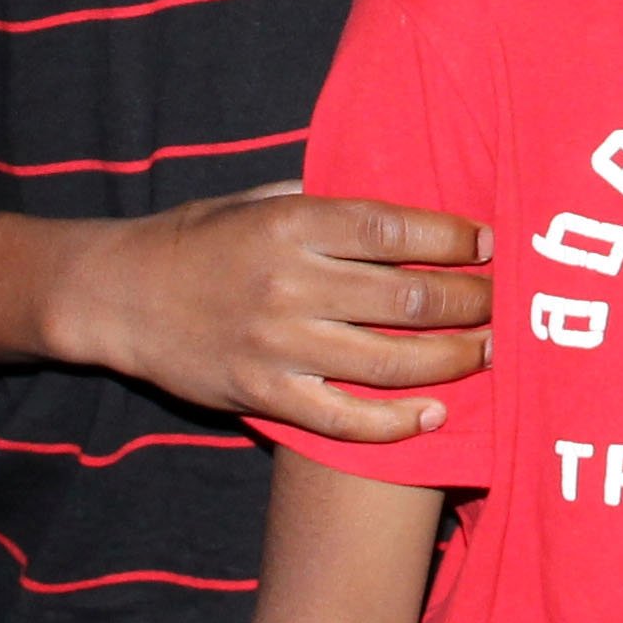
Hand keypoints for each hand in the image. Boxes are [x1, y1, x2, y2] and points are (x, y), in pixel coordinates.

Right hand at [52, 187, 489, 439]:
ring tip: (488, 352)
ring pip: (388, 362)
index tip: (492, 244)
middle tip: (504, 303)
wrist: (118, 296)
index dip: (454, 238)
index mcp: (291, 223)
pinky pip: (344, 420)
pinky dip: (396, 423)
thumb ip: (325, 199)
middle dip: (469, 302)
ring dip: (452, 360)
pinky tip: (435, 413)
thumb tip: (404, 198)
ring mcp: (277, 345)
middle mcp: (289, 283)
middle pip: (405, 298)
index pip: (395, 229)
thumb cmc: (199, 239)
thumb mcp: (258, 199)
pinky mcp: (263, 395)